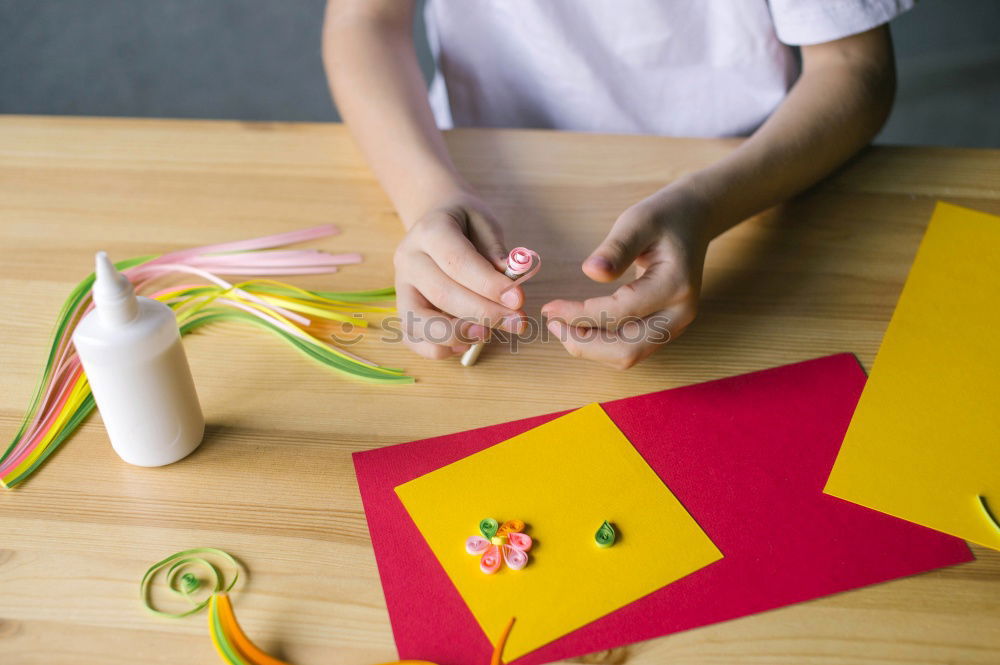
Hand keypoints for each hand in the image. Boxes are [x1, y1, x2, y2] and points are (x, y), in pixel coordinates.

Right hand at [393, 192, 525, 358]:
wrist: (435, 224)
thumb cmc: (465, 226)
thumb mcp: (485, 224)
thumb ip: (495, 251)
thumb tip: (511, 280)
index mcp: (429, 231)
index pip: (457, 261)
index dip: (488, 284)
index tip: (518, 299)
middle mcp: (408, 259)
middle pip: (442, 293)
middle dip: (483, 312)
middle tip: (517, 321)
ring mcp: (401, 288)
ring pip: (418, 321)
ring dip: (458, 334)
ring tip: (489, 334)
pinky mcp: (402, 310)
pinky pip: (412, 338)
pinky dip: (439, 349)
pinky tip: (467, 342)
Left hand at [541, 186, 710, 368]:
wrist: (693, 220)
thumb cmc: (663, 217)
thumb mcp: (637, 221)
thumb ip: (616, 248)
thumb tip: (590, 272)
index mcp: (675, 286)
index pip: (619, 313)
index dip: (580, 315)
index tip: (550, 307)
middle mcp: (679, 314)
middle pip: (627, 349)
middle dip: (583, 343)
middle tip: (552, 324)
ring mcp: (674, 325)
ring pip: (628, 355)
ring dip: (591, 348)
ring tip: (561, 325)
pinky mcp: (664, 328)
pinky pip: (630, 348)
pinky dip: (602, 344)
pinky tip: (580, 326)